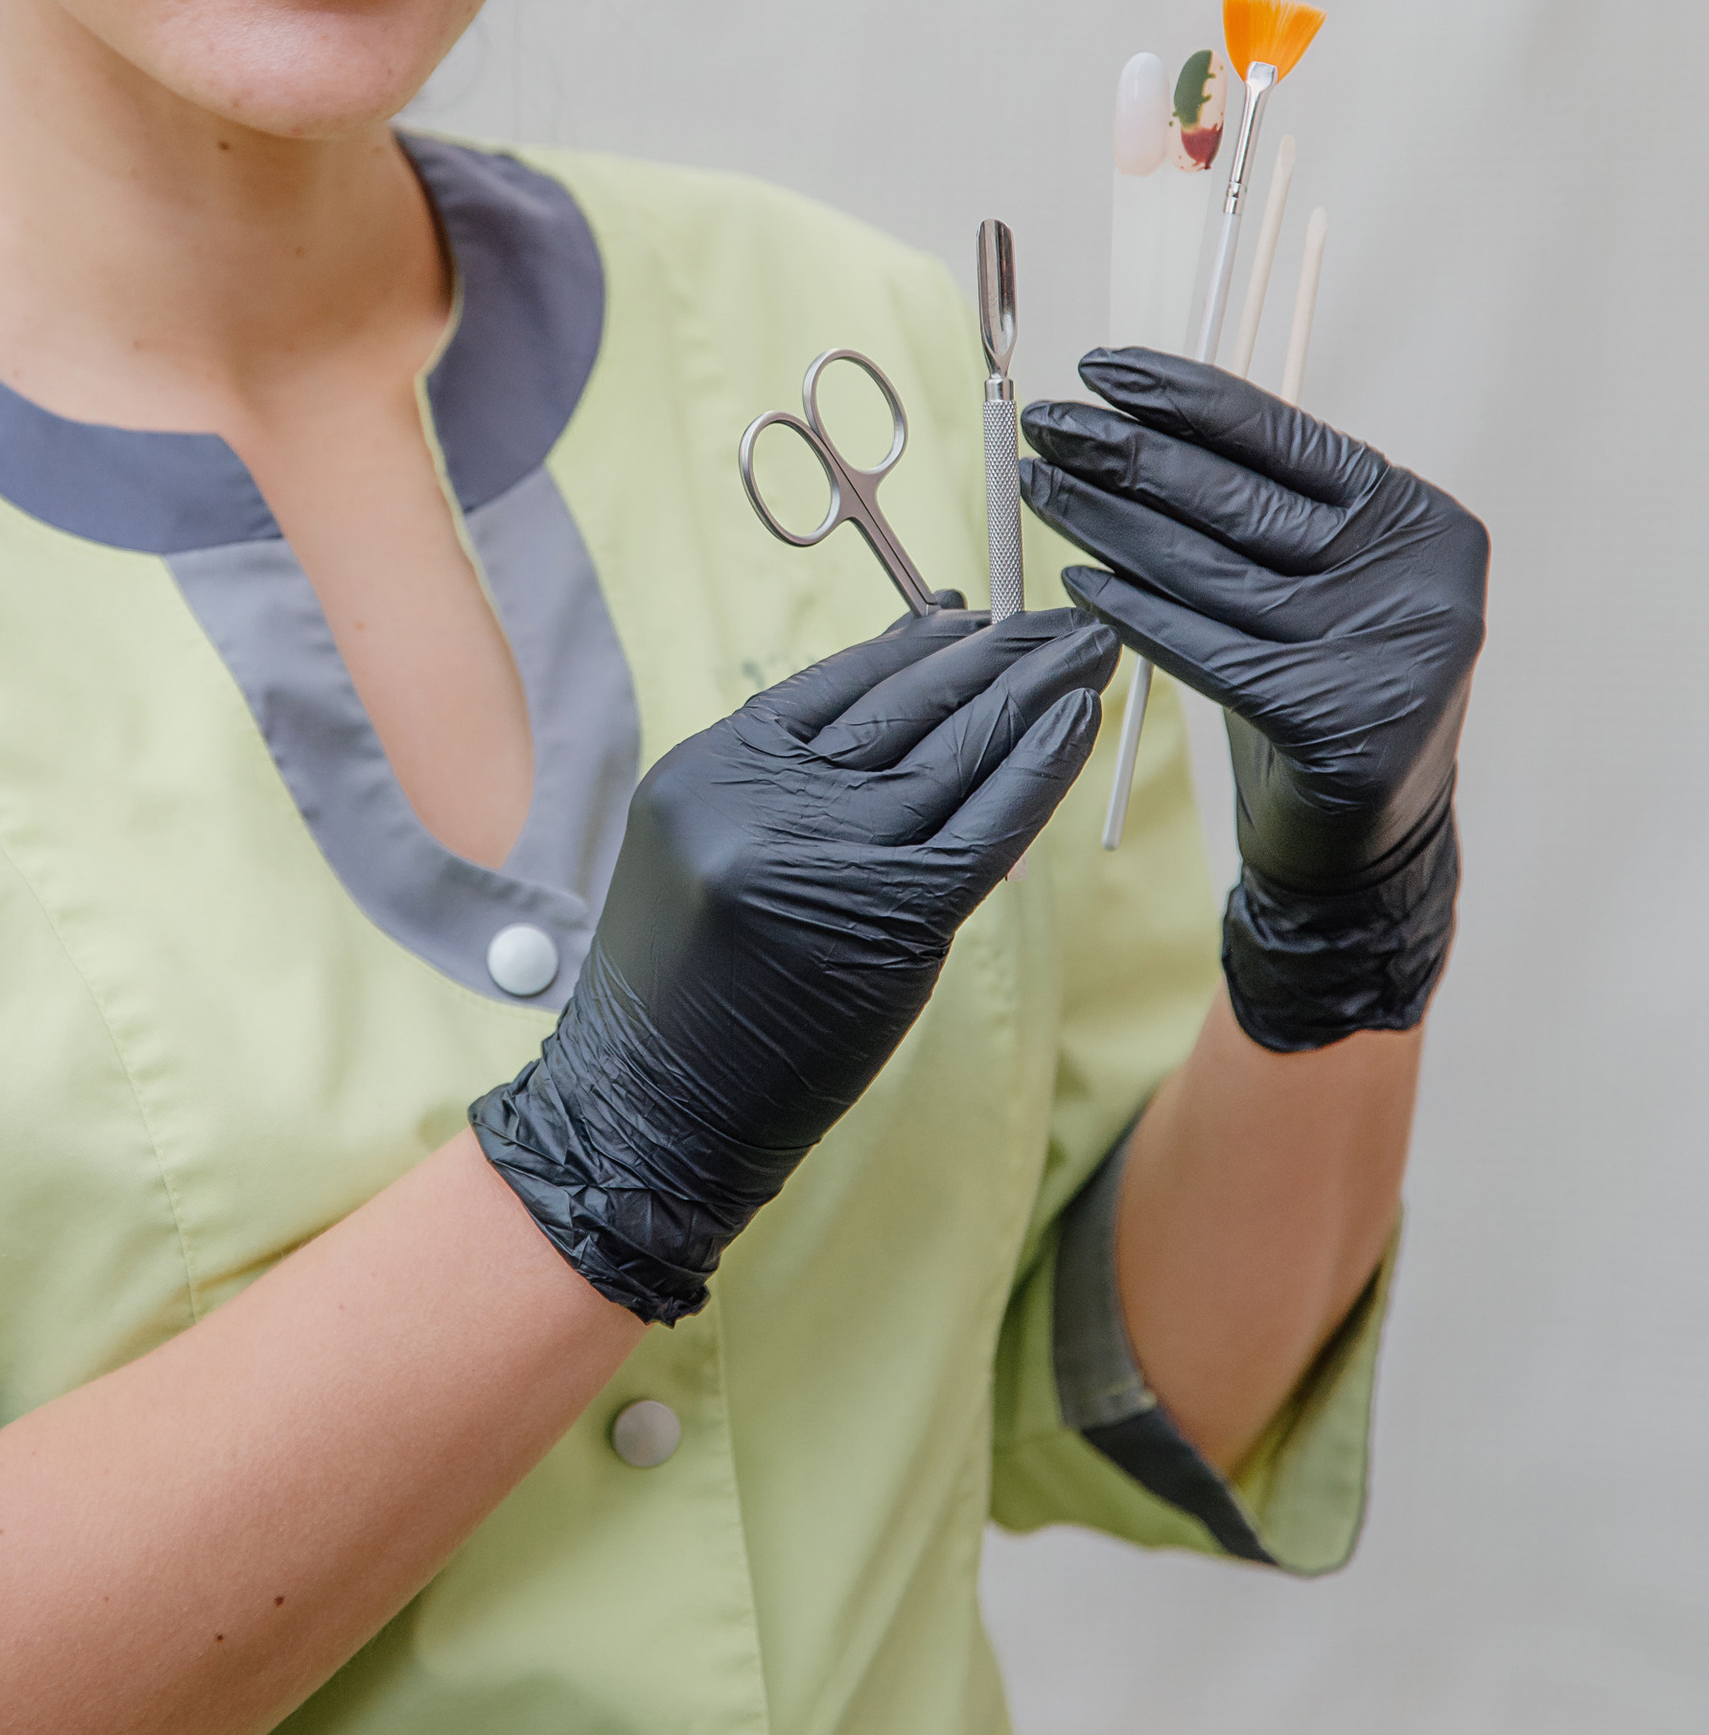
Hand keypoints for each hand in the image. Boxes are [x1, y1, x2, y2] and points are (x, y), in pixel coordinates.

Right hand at [471, 604, 1113, 1320]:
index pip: (833, 684)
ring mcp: (820, 851)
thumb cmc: (688, 999)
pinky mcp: (887, 914)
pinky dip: (1040, 766)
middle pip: (899, 704)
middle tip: (1057, 621)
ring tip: (1085, 652)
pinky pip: (986, 822)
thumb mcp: (710, 855)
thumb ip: (794, 787)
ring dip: (1031, 692)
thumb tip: (910, 710)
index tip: (976, 619)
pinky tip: (1079, 720)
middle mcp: (756, 795)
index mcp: (707, 768)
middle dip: (991, 653)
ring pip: (950, 752)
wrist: (650, 1115)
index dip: (915, 644)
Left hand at [1020, 347, 1488, 1050]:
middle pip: (1240, 501)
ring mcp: (1392, 655)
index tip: (1102, 368)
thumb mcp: (1309, 584)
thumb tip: (1131, 419)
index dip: (1187, 399)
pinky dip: (1133, 614)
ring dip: (1109, 523)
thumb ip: (1258, 511)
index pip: (1285, 439)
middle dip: (1129, 455)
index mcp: (1416, 522)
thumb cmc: (1315, 688)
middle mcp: (1420, 581)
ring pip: (1212, 572)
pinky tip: (1072, 583)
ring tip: (1037, 487)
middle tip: (1047, 424)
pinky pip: (1207, 651)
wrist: (1362, 845)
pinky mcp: (1343, 726)